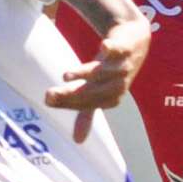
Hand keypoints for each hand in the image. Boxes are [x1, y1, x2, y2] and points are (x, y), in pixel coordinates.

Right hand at [47, 15, 149, 141]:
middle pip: (95, 92)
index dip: (69, 103)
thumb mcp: (98, 90)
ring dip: (87, 74)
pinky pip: (119, 50)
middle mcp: (117, 83)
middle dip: (73, 95)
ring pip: (105, 73)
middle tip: (49, 95)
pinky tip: (104, 46)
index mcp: (110, 97)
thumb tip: (78, 141)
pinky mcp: (124, 47)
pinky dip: (113, 49)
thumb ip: (87, 114)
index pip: (88, 104)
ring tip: (66, 76)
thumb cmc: (113, 68)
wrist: (135, 40)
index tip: (48, 101)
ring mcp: (121, 65)